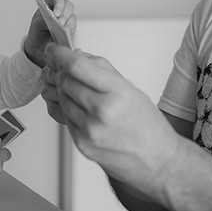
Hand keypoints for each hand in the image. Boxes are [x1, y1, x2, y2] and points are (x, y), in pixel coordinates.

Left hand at [24, 0, 75, 66]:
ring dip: (68, 25)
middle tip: (60, 24)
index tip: (56, 14)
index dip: (59, 4)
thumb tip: (54, 20)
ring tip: (62, 32)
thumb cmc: (37, 33)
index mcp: (49, 5)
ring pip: (72, 18)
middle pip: (68, 6)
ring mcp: (66, 19)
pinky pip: (74, 29)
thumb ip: (43, 21)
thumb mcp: (36, 26)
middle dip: (65, 15)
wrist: (39, 48)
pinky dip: (70, 32)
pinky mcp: (71, 29)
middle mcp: (60, 10)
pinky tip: (65, 37)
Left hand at [44, 44, 182, 198]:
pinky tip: (78, 106)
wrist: (157, 161)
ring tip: (74, 88)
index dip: (60, 54)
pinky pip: (64, 117)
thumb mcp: (130, 88)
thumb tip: (76, 55)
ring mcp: (90, 130)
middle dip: (61, 72)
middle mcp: (102, 112)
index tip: (53, 49)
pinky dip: (67, 107)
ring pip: (62, 98)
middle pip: (66, 81)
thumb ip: (102, 70)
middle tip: (63, 68)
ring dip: (63, 89)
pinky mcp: (82, 144)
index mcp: (117, 92)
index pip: (77, 66)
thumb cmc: (147, 125)